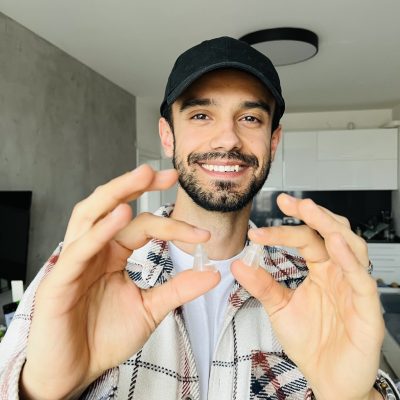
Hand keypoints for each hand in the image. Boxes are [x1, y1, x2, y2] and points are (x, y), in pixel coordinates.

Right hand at [21, 165, 219, 399]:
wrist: (77, 371)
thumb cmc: (105, 336)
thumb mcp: (150, 309)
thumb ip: (178, 288)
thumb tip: (212, 272)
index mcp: (112, 253)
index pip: (143, 226)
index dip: (174, 226)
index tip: (203, 235)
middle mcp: (93, 249)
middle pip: (111, 205)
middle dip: (137, 184)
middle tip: (168, 173)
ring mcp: (75, 261)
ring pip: (90, 214)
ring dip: (117, 193)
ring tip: (142, 176)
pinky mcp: (59, 281)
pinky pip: (79, 249)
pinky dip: (100, 231)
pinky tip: (121, 216)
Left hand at [231, 194, 383, 399]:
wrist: (328, 378)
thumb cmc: (310, 342)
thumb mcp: (279, 308)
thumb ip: (262, 284)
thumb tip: (239, 263)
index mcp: (322, 270)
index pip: (306, 240)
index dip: (283, 231)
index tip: (257, 231)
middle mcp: (339, 273)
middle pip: (331, 233)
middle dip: (311, 214)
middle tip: (288, 202)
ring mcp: (354, 288)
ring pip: (351, 247)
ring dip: (330, 226)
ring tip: (310, 210)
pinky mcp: (367, 309)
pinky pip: (362, 280)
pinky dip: (349, 260)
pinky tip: (334, 244)